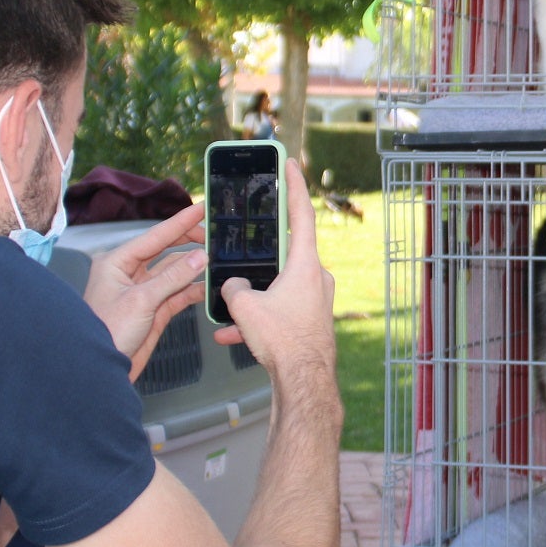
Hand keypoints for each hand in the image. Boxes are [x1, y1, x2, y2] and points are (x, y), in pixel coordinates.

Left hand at [81, 203, 210, 380]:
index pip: (155, 236)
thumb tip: (199, 257)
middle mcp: (129, 273)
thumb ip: (173, 278)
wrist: (101, 370)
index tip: (200, 208)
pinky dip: (192, 290)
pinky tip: (208, 286)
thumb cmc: (107, 332)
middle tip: (213, 233)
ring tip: (216, 258)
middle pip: (165, 250)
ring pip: (174, 273)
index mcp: (117, 262)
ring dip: (193, 268)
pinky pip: (177, 294)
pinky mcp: (153, 310)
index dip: (180, 222)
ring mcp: (143, 292)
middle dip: (188, 242)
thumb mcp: (141, 301)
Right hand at [217, 161, 335, 379]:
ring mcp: (315, 301)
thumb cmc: (283, 341)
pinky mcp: (310, 322)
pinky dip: (258, 321)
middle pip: (285, 255)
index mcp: (305, 264)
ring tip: (230, 310)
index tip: (290, 164)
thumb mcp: (246, 307)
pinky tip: (232, 336)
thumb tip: (233, 288)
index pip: (301, 213)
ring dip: (254, 297)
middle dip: (260, 255)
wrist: (303, 382)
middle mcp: (316, 278)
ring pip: (278, 289)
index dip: (293, 186)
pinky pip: (280, 313)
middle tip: (248, 242)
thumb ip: (234, 288)